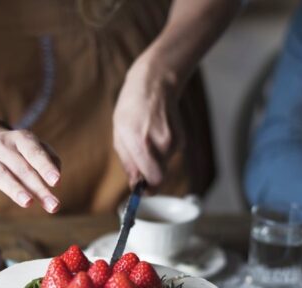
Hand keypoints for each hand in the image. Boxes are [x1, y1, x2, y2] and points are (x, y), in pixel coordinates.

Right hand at [0, 128, 61, 213]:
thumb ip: (48, 158)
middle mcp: (1, 146)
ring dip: (15, 190)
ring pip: (0, 175)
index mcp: (19, 138)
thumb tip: (56, 178)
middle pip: (21, 168)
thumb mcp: (30, 145)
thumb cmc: (13, 149)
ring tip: (29, 203)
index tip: (57, 182)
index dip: (45, 166)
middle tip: (53, 206)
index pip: (34, 152)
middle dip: (38, 188)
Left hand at [113, 56, 182, 188]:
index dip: (148, 188)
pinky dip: (162, 151)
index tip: (143, 189)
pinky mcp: (182, 139)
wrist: (155, 83)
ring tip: (146, 138)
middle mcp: (160, 143)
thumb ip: (128, 163)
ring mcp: (174, 141)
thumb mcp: (120, 134)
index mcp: (141, 143)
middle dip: (150, 175)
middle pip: (160, 176)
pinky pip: (170, 156)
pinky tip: (156, 133)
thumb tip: (136, 185)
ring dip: (155, 159)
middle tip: (141, 162)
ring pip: (164, 165)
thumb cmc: (132, 108)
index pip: (153, 179)